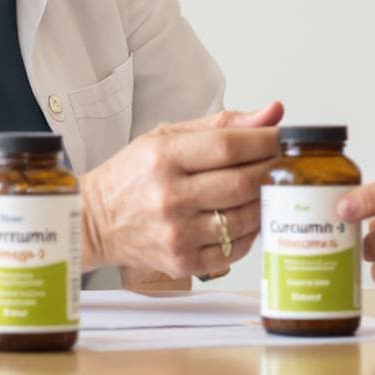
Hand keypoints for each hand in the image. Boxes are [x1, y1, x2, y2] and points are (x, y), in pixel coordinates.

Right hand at [80, 101, 283, 278]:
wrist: (95, 220)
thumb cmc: (131, 176)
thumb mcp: (167, 136)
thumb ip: (222, 125)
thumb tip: (272, 113)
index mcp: (164, 157)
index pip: (228, 146)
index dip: (264, 141)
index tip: (279, 138)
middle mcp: (169, 196)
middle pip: (241, 183)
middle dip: (269, 171)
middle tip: (276, 164)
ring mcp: (176, 232)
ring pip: (243, 219)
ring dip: (262, 203)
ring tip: (261, 191)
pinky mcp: (182, 261)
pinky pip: (234, 249)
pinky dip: (249, 234)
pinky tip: (244, 219)